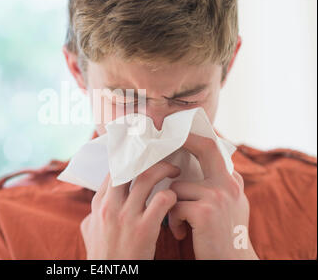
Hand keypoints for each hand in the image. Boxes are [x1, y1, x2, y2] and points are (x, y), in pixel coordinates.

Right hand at [80, 161, 179, 258]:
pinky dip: (171, 196)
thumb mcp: (90, 230)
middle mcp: (110, 206)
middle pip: (129, 167)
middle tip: (163, 158)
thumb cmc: (103, 255)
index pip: (113, 168)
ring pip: (147, 178)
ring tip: (175, 171)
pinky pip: (162, 200)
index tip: (144, 155)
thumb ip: (94, 212)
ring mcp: (126, 216)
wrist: (111, 277)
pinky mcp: (144, 229)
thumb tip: (100, 200)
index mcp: (99, 204)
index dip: (130, 158)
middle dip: (149, 159)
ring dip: (164, 170)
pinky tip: (175, 200)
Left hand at [169, 133, 258, 259]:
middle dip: (185, 140)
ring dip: (171, 206)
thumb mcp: (229, 206)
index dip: (195, 137)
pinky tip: (181, 233)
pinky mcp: (205, 212)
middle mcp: (229, 184)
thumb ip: (216, 184)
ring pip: (177, 188)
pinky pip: (174, 206)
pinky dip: (173, 222)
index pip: (214, 148)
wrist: (232, 264)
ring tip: (179, 223)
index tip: (179, 132)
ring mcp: (218, 196)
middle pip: (205, 148)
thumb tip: (191, 168)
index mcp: (232, 181)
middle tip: (164, 140)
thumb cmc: (223, 236)